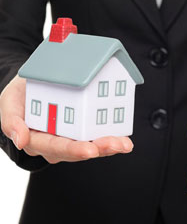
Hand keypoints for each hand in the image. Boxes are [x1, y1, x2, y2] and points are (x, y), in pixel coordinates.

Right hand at [0, 75, 133, 163]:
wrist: (30, 87)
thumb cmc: (20, 96)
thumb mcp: (9, 103)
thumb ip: (11, 121)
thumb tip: (20, 140)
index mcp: (36, 138)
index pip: (55, 147)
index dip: (73, 149)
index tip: (90, 149)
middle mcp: (55, 142)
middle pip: (78, 150)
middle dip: (99, 148)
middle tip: (117, 145)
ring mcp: (70, 137)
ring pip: (91, 145)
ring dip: (109, 145)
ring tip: (125, 143)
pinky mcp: (81, 129)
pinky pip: (95, 135)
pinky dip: (110, 135)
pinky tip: (123, 135)